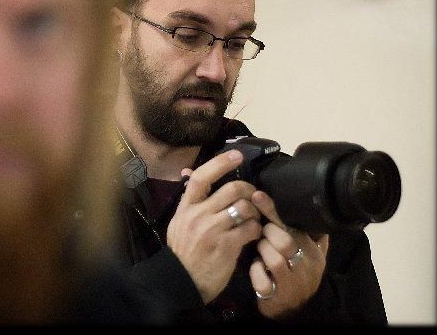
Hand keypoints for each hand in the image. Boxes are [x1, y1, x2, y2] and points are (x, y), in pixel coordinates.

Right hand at [166, 150, 262, 303]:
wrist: (182, 282)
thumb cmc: (184, 252)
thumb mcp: (178, 222)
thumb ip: (189, 199)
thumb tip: (188, 171)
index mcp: (185, 207)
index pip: (202, 177)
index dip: (221, 163)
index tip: (237, 155)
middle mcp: (197, 215)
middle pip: (232, 189)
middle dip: (249, 190)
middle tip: (254, 196)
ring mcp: (212, 230)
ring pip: (245, 207)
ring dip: (255, 211)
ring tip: (254, 218)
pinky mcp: (226, 246)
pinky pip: (251, 228)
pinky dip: (257, 229)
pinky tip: (254, 234)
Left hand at [249, 190, 329, 319]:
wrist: (296, 308)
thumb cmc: (298, 273)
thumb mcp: (310, 254)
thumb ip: (310, 234)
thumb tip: (309, 207)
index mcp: (313, 252)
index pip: (294, 226)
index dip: (273, 211)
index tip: (257, 196)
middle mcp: (307, 266)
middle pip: (286, 241)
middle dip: (268, 233)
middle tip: (261, 232)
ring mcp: (293, 283)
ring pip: (275, 260)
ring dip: (262, 251)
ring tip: (259, 250)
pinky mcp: (279, 296)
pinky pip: (264, 282)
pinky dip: (256, 273)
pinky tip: (256, 269)